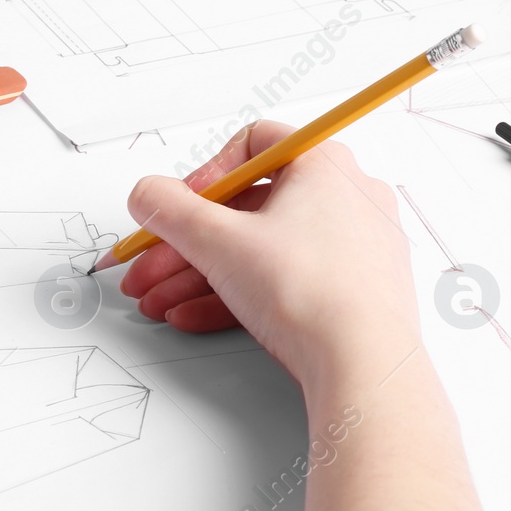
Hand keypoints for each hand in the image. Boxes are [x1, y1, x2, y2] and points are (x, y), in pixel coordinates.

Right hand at [118, 121, 416, 386]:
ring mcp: (353, 247)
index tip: (178, 207)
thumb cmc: (310, 292)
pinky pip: (284, 280)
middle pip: (246, 208)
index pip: (253, 145)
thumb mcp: (217, 241)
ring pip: (260, 250)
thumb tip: (147, 194)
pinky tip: (194, 316)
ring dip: (200, 274)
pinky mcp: (352, 289)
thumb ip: (168, 210)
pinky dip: (237, 294)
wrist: (363, 365)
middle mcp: (346, 198)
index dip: (203, 176)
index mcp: (324, 165)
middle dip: (185, 243)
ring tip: (160, 301)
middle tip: (150, 266)